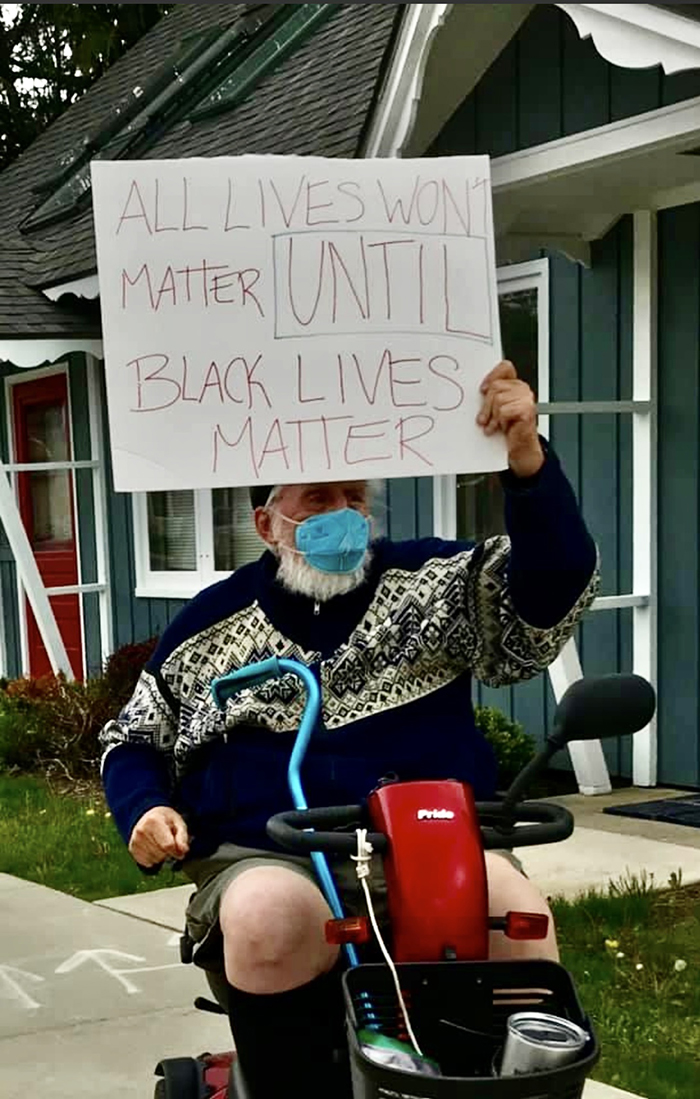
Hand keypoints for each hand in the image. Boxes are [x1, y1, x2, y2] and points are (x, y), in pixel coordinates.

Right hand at [128, 806, 189, 867]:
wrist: (149, 816)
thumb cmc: (166, 820)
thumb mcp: (178, 823)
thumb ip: (182, 837)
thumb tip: (183, 851)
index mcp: (153, 821)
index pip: (168, 845)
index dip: (177, 850)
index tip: (180, 849)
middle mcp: (141, 831)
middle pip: (161, 854)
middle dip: (169, 852)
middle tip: (169, 842)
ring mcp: (135, 840)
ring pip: (155, 860)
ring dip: (161, 856)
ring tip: (161, 844)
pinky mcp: (132, 849)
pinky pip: (147, 863)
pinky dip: (153, 859)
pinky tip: (154, 848)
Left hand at [477, 361, 543, 477]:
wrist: (519, 446)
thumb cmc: (508, 427)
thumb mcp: (495, 408)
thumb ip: (491, 395)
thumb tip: (480, 390)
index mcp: (515, 385)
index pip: (505, 367)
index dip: (492, 376)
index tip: (482, 390)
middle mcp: (522, 389)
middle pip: (496, 386)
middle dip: (486, 405)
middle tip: (484, 419)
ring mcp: (527, 398)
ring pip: (498, 399)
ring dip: (492, 416)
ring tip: (495, 425)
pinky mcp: (527, 410)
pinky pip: (503, 411)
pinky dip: (500, 422)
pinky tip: (503, 428)